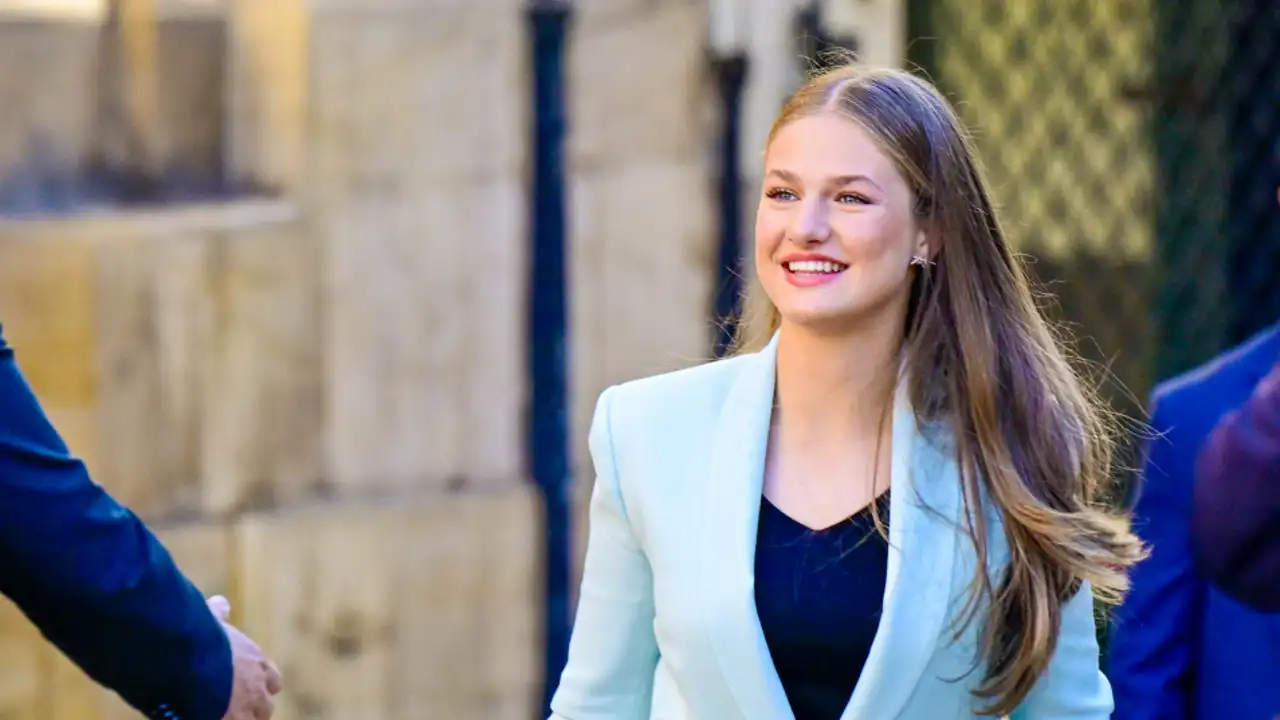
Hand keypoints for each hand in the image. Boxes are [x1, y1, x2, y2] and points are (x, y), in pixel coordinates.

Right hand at [208, 596, 283, 719]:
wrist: (191, 662)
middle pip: (266, 706)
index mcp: (257, 663)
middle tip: (241, 710)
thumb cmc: (202, 640)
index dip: (263, 685)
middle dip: (256, 708)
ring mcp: (246, 709)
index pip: (272, 680)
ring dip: (246, 719)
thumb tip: (220, 602)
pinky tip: (212, 717)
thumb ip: (219, 615)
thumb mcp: (213, 623)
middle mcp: (258, 687)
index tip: (253, 686)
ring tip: (230, 716)